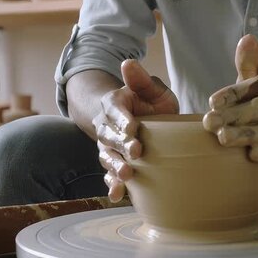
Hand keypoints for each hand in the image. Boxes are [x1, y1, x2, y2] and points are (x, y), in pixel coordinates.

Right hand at [94, 59, 178, 201]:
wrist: (141, 120)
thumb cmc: (150, 103)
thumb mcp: (151, 89)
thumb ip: (141, 79)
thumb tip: (128, 62)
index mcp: (114, 104)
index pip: (116, 111)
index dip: (123, 119)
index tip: (133, 127)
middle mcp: (106, 126)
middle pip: (110, 136)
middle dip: (121, 145)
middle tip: (136, 152)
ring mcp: (107, 146)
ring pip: (107, 156)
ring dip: (115, 167)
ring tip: (126, 175)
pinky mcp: (113, 162)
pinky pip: (108, 174)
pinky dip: (112, 185)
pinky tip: (117, 194)